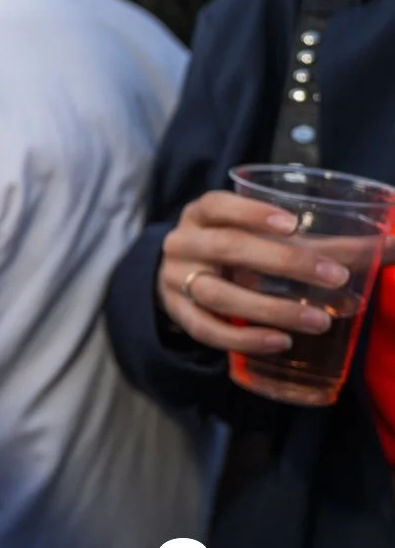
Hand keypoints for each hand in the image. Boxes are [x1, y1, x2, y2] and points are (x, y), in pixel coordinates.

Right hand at [158, 190, 353, 354]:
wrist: (183, 275)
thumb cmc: (235, 248)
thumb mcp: (261, 235)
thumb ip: (324, 241)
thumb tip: (394, 245)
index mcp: (202, 214)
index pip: (219, 205)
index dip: (252, 212)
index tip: (293, 223)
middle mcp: (183, 243)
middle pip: (227, 248)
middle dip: (284, 262)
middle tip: (335, 277)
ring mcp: (175, 279)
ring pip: (219, 294)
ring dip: (272, 309)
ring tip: (319, 321)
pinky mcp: (178, 314)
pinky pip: (208, 330)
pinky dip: (245, 338)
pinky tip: (281, 342)